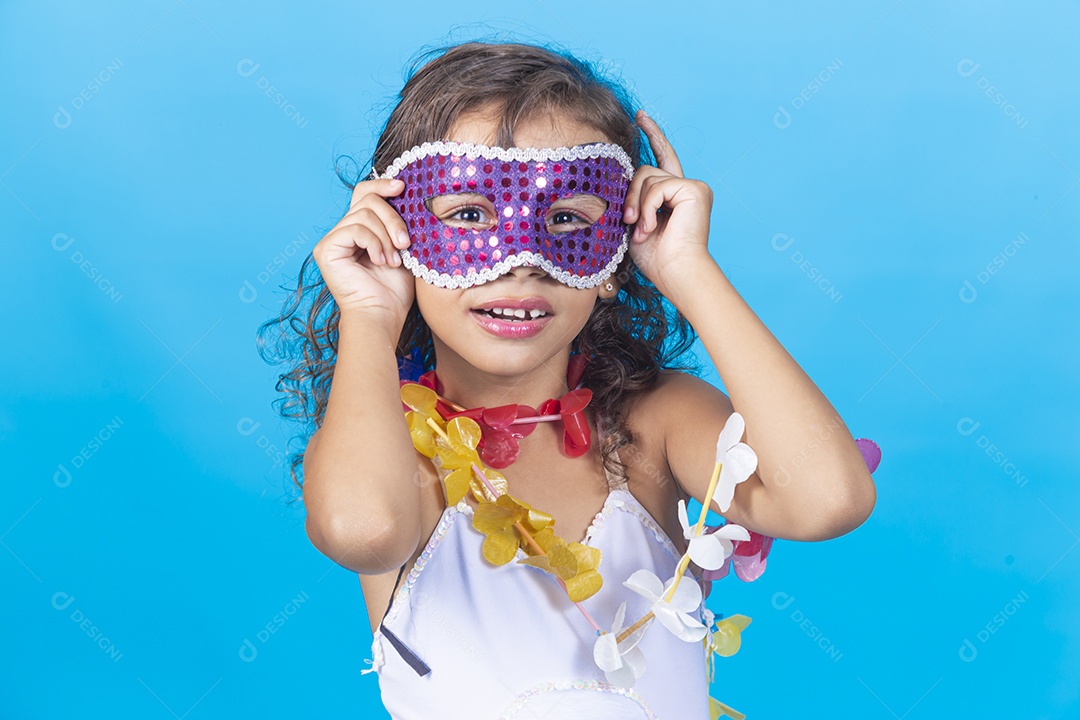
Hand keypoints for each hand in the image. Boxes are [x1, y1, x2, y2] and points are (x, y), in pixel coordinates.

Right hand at [312, 177, 415, 331]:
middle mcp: (343, 232)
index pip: (365, 193)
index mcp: (361, 229)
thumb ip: (399, 222)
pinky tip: (380, 261)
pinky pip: (354, 228)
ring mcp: (332, 240)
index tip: (403, 187)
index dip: (382, 185)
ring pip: (364, 213)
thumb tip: (405, 192)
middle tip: (405, 242)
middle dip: (392, 217)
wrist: (383, 316)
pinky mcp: (326, 249)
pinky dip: (374, 243)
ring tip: (394, 260)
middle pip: (367, 199)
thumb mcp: (403, 248)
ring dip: (386, 236)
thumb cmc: (394, 290)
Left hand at [622, 110, 714, 299]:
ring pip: (649, 177)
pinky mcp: (695, 189)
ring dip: (638, 205)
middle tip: (628, 220)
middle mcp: (686, 187)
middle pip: (646, 170)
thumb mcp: (634, 222)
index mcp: (673, 195)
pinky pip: (659, 186)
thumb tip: (612, 179)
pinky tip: (650, 227)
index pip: (661, 157)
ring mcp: (692, 187)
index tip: (640, 116)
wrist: (675, 272)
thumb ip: (631, 198)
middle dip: (631, 194)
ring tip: (641, 229)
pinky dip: (648, 207)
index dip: (652, 135)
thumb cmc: (655, 258)